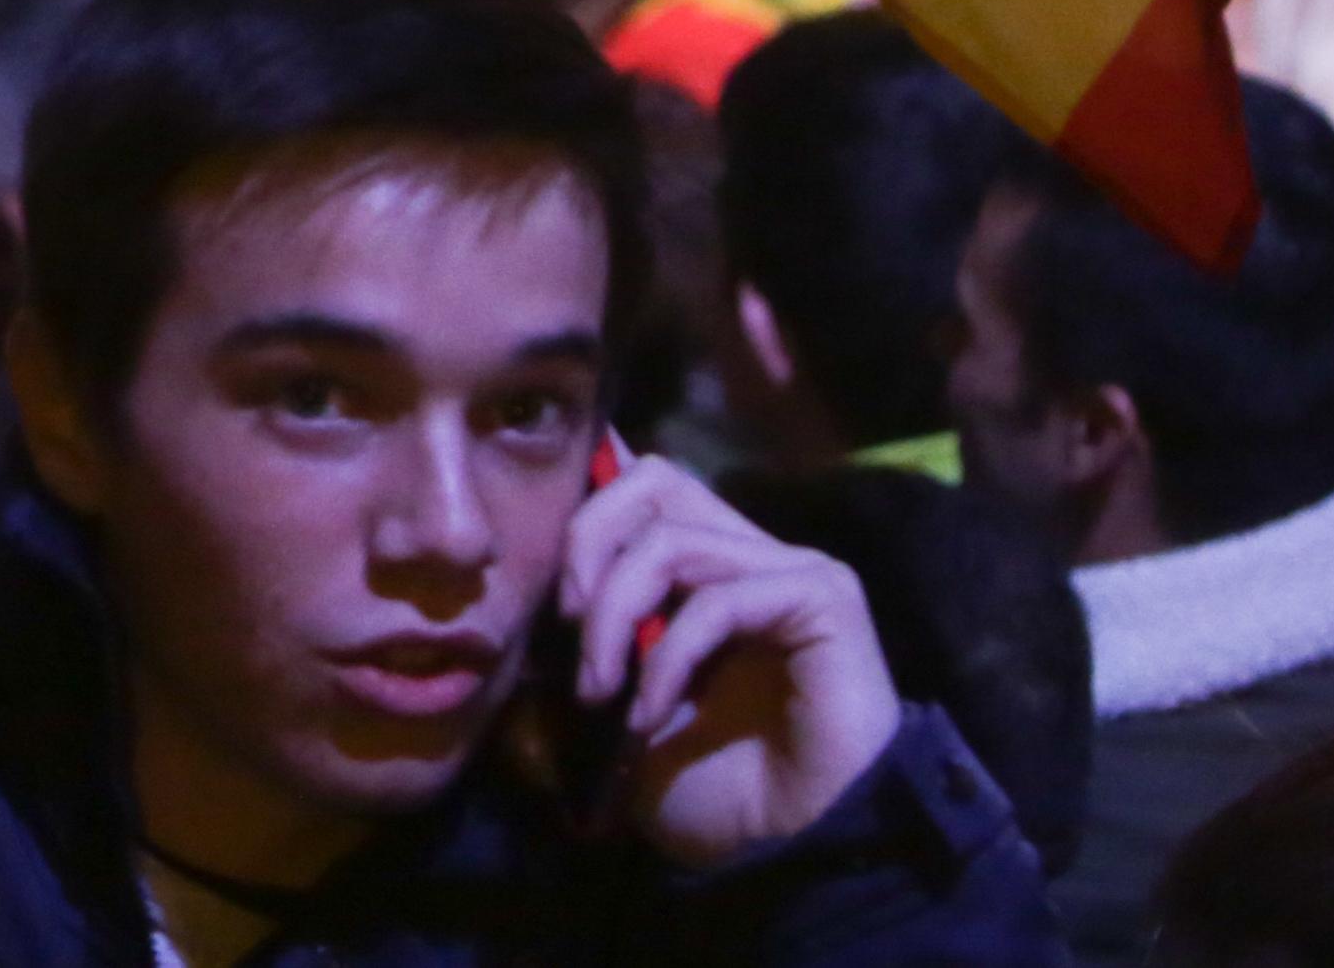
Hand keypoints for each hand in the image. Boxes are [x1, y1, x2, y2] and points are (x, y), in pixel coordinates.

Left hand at [561, 456, 901, 869]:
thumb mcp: (614, 715)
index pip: (639, 482)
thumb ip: (575, 654)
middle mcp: (749, 553)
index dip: (583, 505)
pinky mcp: (822, 597)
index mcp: (705, 566)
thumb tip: (510, 615)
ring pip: (670, 541)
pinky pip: (718, 599)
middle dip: (586, 544)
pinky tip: (649, 713)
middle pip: (652, 480)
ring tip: (598, 690)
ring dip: (614, 615)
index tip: (542, 586)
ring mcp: (790, 569)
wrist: (796, 851)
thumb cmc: (712, 789)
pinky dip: (668, 657)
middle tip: (566, 626)